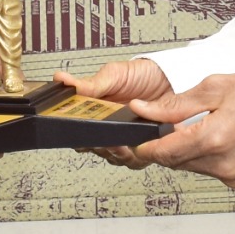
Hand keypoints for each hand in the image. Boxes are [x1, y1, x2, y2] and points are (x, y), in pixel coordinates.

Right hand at [58, 59, 173, 168]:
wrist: (172, 76)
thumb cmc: (143, 74)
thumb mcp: (114, 74)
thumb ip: (90, 83)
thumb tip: (62, 79)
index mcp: (97, 114)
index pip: (79, 133)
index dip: (77, 137)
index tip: (80, 134)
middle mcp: (111, 129)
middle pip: (97, 149)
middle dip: (99, 146)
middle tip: (103, 140)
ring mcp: (129, 138)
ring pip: (116, 158)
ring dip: (117, 153)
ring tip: (120, 144)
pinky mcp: (147, 144)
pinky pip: (140, 159)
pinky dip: (139, 155)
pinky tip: (139, 144)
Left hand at [128, 67, 234, 189]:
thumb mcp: (216, 87)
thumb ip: (176, 104)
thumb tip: (144, 110)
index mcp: (216, 139)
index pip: (165, 152)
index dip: (145, 146)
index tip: (135, 138)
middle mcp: (224, 164)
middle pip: (176, 162)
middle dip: (167, 143)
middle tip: (167, 121)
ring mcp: (234, 175)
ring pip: (192, 167)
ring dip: (186, 149)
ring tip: (199, 124)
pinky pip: (210, 169)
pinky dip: (205, 155)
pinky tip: (216, 135)